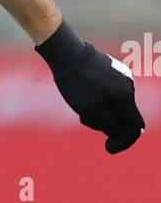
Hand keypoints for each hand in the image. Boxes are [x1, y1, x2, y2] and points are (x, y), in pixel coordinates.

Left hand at [36, 20, 143, 153]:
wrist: (68, 54)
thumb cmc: (75, 84)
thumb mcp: (89, 111)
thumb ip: (108, 125)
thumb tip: (118, 131)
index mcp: (125, 98)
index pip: (135, 128)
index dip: (124, 142)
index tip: (108, 148)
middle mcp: (129, 87)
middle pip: (125, 118)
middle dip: (108, 125)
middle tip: (86, 120)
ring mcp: (125, 78)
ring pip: (118, 106)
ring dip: (103, 112)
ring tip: (81, 105)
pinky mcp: (117, 72)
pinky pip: (114, 94)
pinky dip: (102, 101)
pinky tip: (85, 94)